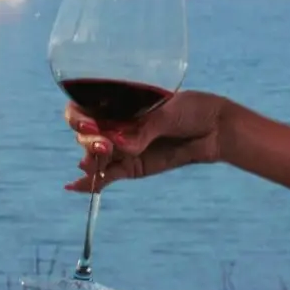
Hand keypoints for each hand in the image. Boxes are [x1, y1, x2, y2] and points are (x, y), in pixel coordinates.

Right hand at [65, 90, 230, 192]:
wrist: (215, 128)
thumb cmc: (191, 109)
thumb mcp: (166, 112)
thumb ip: (144, 128)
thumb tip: (123, 146)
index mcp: (117, 102)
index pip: (83, 107)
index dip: (79, 117)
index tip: (91, 124)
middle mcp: (115, 124)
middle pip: (85, 134)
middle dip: (89, 141)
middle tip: (104, 146)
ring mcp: (122, 147)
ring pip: (95, 155)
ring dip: (91, 160)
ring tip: (93, 165)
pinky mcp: (132, 167)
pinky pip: (107, 175)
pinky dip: (92, 182)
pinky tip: (74, 186)